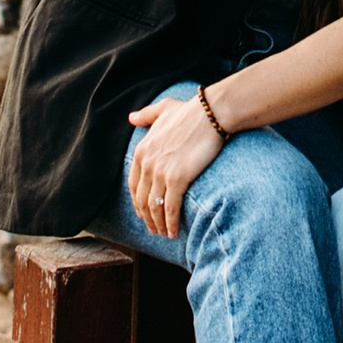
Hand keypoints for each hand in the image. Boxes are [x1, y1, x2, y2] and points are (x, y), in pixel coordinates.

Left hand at [126, 89, 227, 239]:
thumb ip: (145, 115)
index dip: (137, 202)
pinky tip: (174, 232)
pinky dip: (171, 223)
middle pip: (142, 199)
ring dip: (158, 224)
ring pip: (154, 207)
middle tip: (153, 229)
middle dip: (147, 218)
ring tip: (164, 234)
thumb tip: (131, 117)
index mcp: (141, 150)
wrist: (211, 114)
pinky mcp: (177, 179)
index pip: (134, 184)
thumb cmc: (189, 111)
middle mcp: (147, 163)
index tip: (143, 212)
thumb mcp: (162, 109)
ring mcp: (161, 172)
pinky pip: (170, 208)